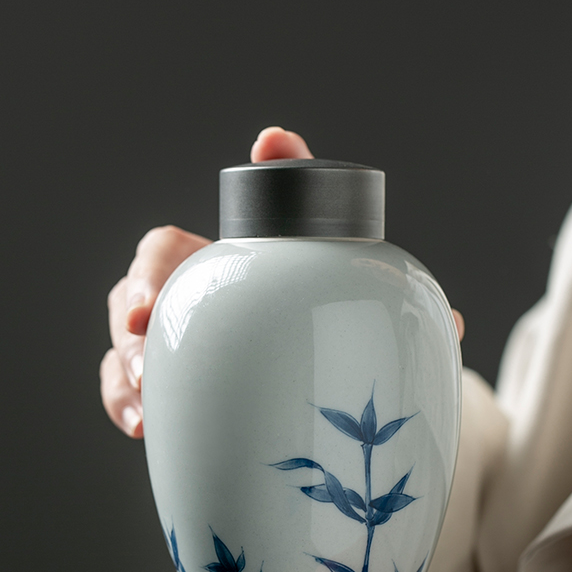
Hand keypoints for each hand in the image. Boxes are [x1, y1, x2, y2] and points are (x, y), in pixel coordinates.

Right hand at [100, 127, 464, 436]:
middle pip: (159, 258)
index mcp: (258, 260)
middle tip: (150, 317)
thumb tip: (449, 324)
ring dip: (127, 351)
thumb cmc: (311, 351)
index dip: (270, 169)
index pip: (260, 201)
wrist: (288, 403)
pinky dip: (123, 399)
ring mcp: (175, 329)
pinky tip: (142, 425)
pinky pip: (122, 382)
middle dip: (149, 282)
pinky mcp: (157, 380)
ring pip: (125, 320)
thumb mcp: (346, 333)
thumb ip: (387, 322)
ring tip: (144, 386)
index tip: (275, 146)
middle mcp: (208, 281)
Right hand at [100, 127, 313, 435]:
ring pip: (119, 355)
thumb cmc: (295, 276)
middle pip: (126, 309)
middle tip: (146, 371)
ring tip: (144, 412)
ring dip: (125, 381)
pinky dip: (128, 408)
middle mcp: (172, 294)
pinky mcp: (167, 382)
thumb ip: (288, 180)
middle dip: (130, 341)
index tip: (148, 312)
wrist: (314, 333)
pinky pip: (130, 395)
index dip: (146, 279)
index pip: (156, 255)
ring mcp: (164, 340)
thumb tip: (272, 138)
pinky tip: (146, 428)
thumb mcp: (297, 231)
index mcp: (196, 256)